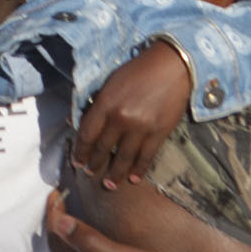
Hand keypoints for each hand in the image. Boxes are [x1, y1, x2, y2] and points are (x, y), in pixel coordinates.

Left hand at [72, 40, 192, 188]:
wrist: (173, 66)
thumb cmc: (139, 71)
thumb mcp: (111, 83)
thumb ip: (98, 104)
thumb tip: (80, 122)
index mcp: (105, 104)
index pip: (87, 134)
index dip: (80, 151)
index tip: (77, 161)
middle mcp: (120, 118)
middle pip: (102, 148)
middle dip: (94, 164)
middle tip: (90, 173)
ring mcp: (141, 128)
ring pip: (123, 158)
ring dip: (114, 174)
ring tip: (109, 184)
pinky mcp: (159, 133)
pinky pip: (146, 157)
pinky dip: (138, 170)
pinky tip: (133, 178)